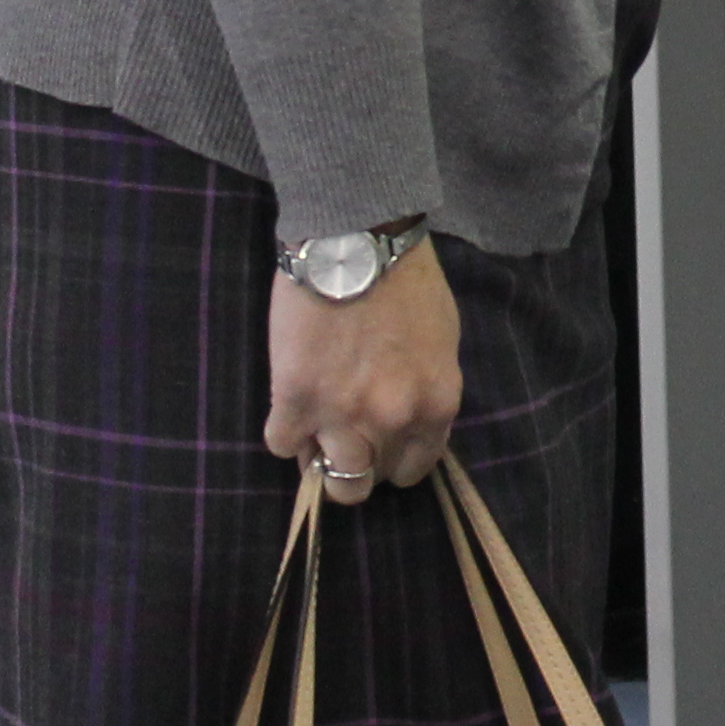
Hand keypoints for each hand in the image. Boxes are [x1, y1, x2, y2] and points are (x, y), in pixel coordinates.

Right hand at [262, 237, 458, 504]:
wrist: (356, 244)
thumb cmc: (407, 283)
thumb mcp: (442, 342)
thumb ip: (427, 391)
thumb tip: (409, 423)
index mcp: (435, 406)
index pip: (415, 468)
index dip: (393, 460)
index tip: (380, 446)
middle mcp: (392, 421)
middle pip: (368, 482)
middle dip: (357, 466)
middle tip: (344, 439)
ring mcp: (342, 416)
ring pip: (329, 480)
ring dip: (319, 458)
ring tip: (314, 429)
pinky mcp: (295, 401)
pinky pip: (282, 444)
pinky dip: (285, 429)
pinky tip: (291, 403)